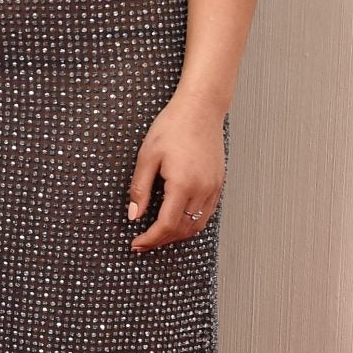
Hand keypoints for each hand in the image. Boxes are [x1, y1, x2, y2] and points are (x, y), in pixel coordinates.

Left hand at [127, 93, 224, 252]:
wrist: (200, 109)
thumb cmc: (172, 127)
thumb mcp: (147, 156)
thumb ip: (140, 189)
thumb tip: (134, 215)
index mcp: (183, 184)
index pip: (166, 224)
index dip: (150, 238)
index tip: (136, 244)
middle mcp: (203, 189)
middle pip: (182, 229)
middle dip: (162, 240)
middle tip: (143, 243)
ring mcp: (214, 187)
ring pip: (197, 225)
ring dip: (177, 235)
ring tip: (158, 235)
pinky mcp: (218, 183)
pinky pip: (206, 213)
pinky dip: (191, 223)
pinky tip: (177, 221)